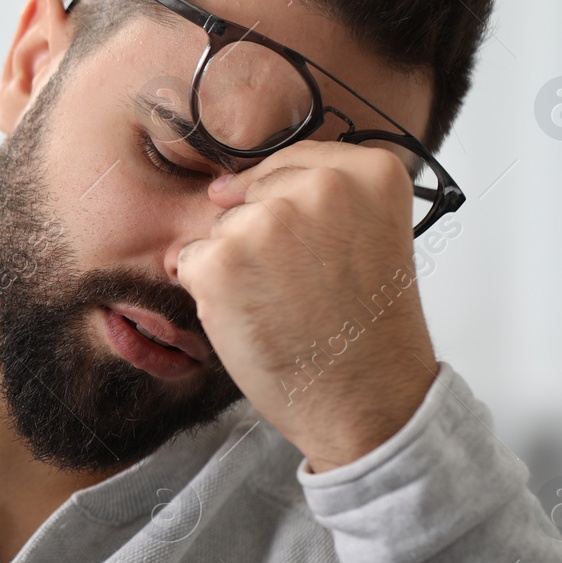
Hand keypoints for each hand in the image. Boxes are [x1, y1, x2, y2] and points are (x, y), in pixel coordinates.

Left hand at [175, 140, 439, 472]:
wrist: (366, 401)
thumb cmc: (366, 332)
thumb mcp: (368, 239)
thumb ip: (318, 200)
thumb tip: (223, 186)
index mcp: (370, 172)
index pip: (295, 161)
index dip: (286, 206)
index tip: (309, 248)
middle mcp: (321, 185)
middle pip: (253, 193)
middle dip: (261, 238)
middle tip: (303, 289)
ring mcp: (267, 220)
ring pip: (220, 229)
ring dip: (235, 267)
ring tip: (282, 308)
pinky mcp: (222, 260)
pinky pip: (191, 260)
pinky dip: (208, 293)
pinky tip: (252, 319)